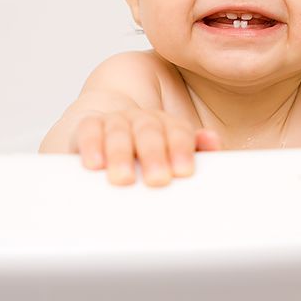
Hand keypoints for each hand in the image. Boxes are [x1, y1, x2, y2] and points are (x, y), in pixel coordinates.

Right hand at [72, 109, 220, 186]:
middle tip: (158, 179)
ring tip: (123, 179)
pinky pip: (89, 131)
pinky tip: (94, 164)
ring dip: (122, 154)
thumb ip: (195, 149)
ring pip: (119, 131)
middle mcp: (142, 120)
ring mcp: (115, 121)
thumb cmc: (147, 155)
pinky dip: (92, 145)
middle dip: (154, 154)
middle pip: (150, 131)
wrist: (107, 131)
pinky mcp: (89, 127)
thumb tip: (212, 141)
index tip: (183, 171)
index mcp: (167, 126)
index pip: (178, 132)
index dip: (182, 149)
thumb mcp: (173, 153)